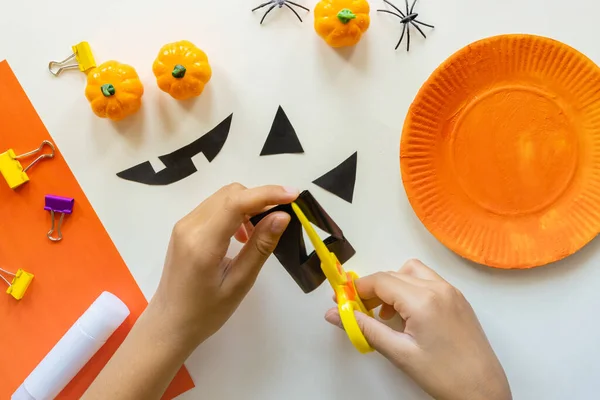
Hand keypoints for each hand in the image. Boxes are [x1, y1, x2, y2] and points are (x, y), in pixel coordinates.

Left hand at [150, 183, 297, 349]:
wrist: (169, 324)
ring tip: (258, 234)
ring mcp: (184, 224)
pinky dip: (234, 212)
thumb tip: (282, 216)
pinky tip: (241, 236)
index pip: (236, 202)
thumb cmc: (206, 312)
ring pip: (223, 197)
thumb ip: (260, 246)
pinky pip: (215, 207)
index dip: (267, 194)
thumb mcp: (240, 283)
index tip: (294, 196)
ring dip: (247, 205)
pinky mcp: (184, 228)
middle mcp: (190, 226)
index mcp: (202, 243)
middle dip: (260, 199)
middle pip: (231, 194)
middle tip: (279, 220)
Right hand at [325, 260, 511, 399]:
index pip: (380, 280)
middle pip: (394, 274)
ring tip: (385, 314)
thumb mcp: (399, 353)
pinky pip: (427, 281)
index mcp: (424, 300)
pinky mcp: (458, 299)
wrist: (483, 390)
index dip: (357, 288)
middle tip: (358, 310)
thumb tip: (334, 314)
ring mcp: (451, 291)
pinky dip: (410, 289)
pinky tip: (406, 315)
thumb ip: (364, 328)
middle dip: (372, 288)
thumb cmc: (443, 375)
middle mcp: (439, 288)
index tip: (342, 300)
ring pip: (411, 272)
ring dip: (392, 286)